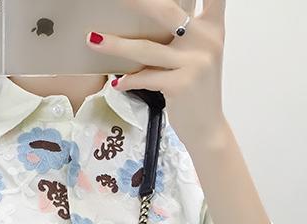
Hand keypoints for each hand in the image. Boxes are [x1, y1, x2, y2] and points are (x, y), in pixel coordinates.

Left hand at [85, 0, 226, 139]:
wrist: (207, 128)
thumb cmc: (196, 89)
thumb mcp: (198, 55)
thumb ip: (184, 32)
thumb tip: (146, 13)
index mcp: (213, 27)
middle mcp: (207, 40)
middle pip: (166, 11)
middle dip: (137, 3)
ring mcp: (195, 62)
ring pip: (146, 49)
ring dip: (116, 45)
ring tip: (93, 39)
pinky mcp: (181, 84)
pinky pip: (145, 77)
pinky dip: (128, 80)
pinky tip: (116, 82)